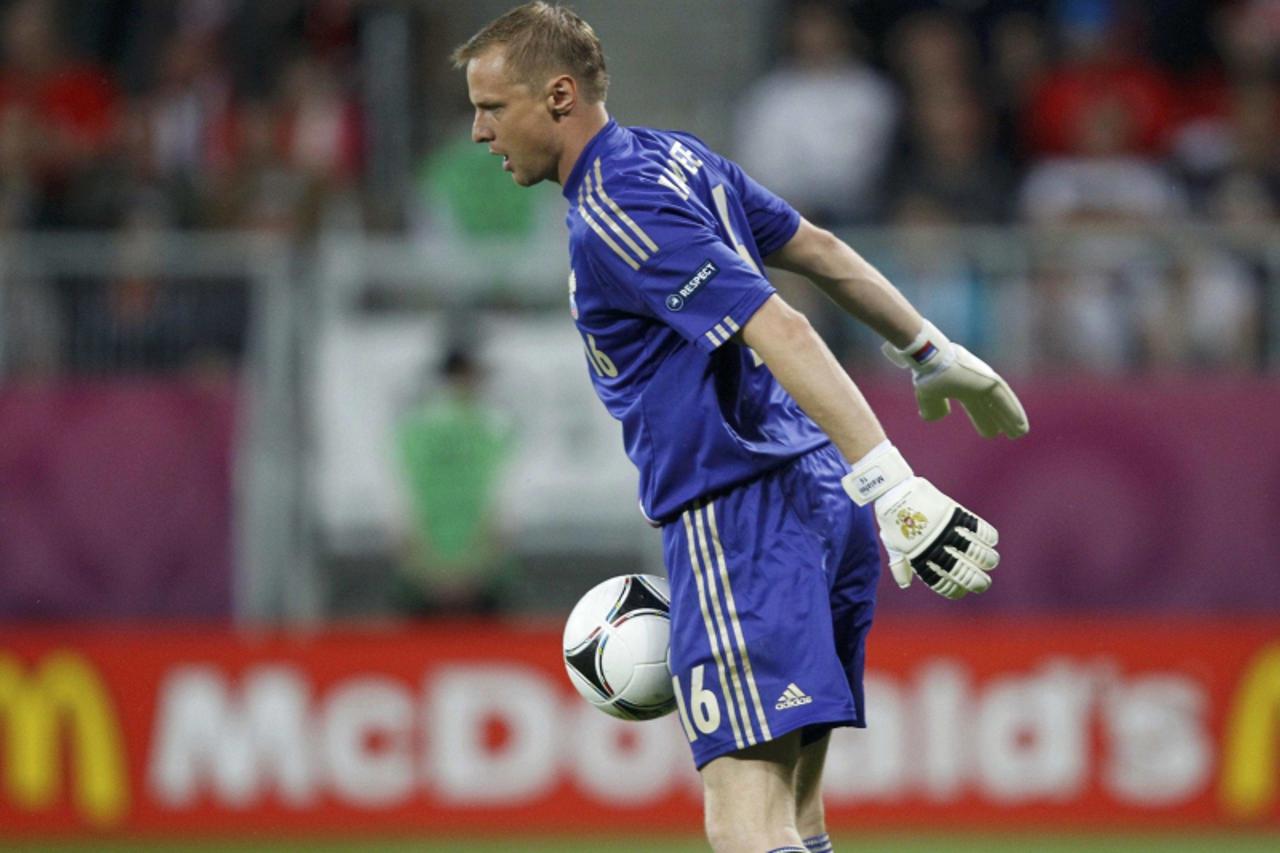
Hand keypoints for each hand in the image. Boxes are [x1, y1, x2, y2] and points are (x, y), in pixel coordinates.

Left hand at [873, 477, 998, 599]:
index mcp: (918, 558)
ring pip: (973, 551)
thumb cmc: (892, 519)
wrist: (893, 490)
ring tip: (991, 562)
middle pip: (961, 571)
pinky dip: (987, 535)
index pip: (940, 582)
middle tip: (984, 584)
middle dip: (977, 581)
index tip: (964, 591)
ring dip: (987, 559)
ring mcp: (944, 530)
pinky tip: (991, 540)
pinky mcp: (952, 513)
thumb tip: (905, 584)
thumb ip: (900, 565)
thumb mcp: (893, 544)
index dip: (954, 590)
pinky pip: (976, 527)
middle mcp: (933, 547)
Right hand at [883, 321, 1027, 439]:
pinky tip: (1021, 425)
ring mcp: (984, 380)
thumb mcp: (928, 397)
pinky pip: (1005, 399)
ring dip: (1011, 418)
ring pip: (1002, 403)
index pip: (976, 407)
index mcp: (962, 388)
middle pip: (992, 406)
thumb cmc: (927, 375)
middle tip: (1013, 435)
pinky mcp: (990, 380)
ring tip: (1020, 433)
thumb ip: (932, 409)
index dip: (984, 420)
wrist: (930, 359)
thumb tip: (932, 418)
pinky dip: (1013, 412)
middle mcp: (976, 384)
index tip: (992, 434)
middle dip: (1001, 420)